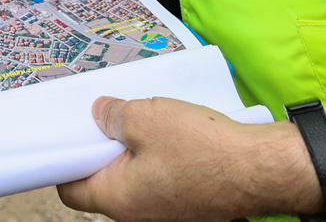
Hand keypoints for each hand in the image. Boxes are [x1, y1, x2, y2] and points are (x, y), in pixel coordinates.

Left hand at [58, 97, 320, 221]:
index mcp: (118, 200)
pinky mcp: (188, 205)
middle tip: (105, 116)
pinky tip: (167, 132)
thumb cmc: (202, 149)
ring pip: (134, 180)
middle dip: (101, 148)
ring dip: (132, 150)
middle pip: (103, 183)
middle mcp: (137, 215)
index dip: (65, 160)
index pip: (71, 190)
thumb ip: (114, 115)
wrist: (260, 170)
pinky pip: (160, 180)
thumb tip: (99, 114)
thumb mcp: (147, 117)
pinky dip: (156, 158)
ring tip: (139, 118)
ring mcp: (165, 213)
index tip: (68, 134)